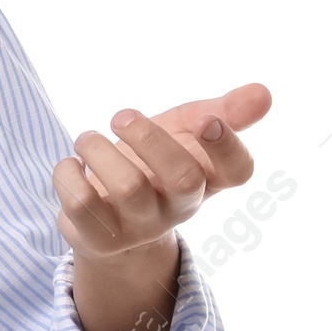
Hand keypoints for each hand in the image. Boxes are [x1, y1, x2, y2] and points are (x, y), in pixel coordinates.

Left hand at [54, 81, 272, 260]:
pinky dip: (67, 174)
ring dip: (99, 150)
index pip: (238, 171)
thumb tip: (264, 93)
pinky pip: (81, 205)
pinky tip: (72, 166)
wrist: (108, 219)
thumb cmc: (154, 163)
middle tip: (121, 116)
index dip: (228, 146)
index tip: (208, 119)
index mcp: (208, 180)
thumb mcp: (186, 132)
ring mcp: (140, 226)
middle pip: (183, 178)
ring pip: (127, 188)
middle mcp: (179, 207)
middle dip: (151, 138)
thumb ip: (224, 112)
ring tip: (87, 139)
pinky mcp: (99, 238)